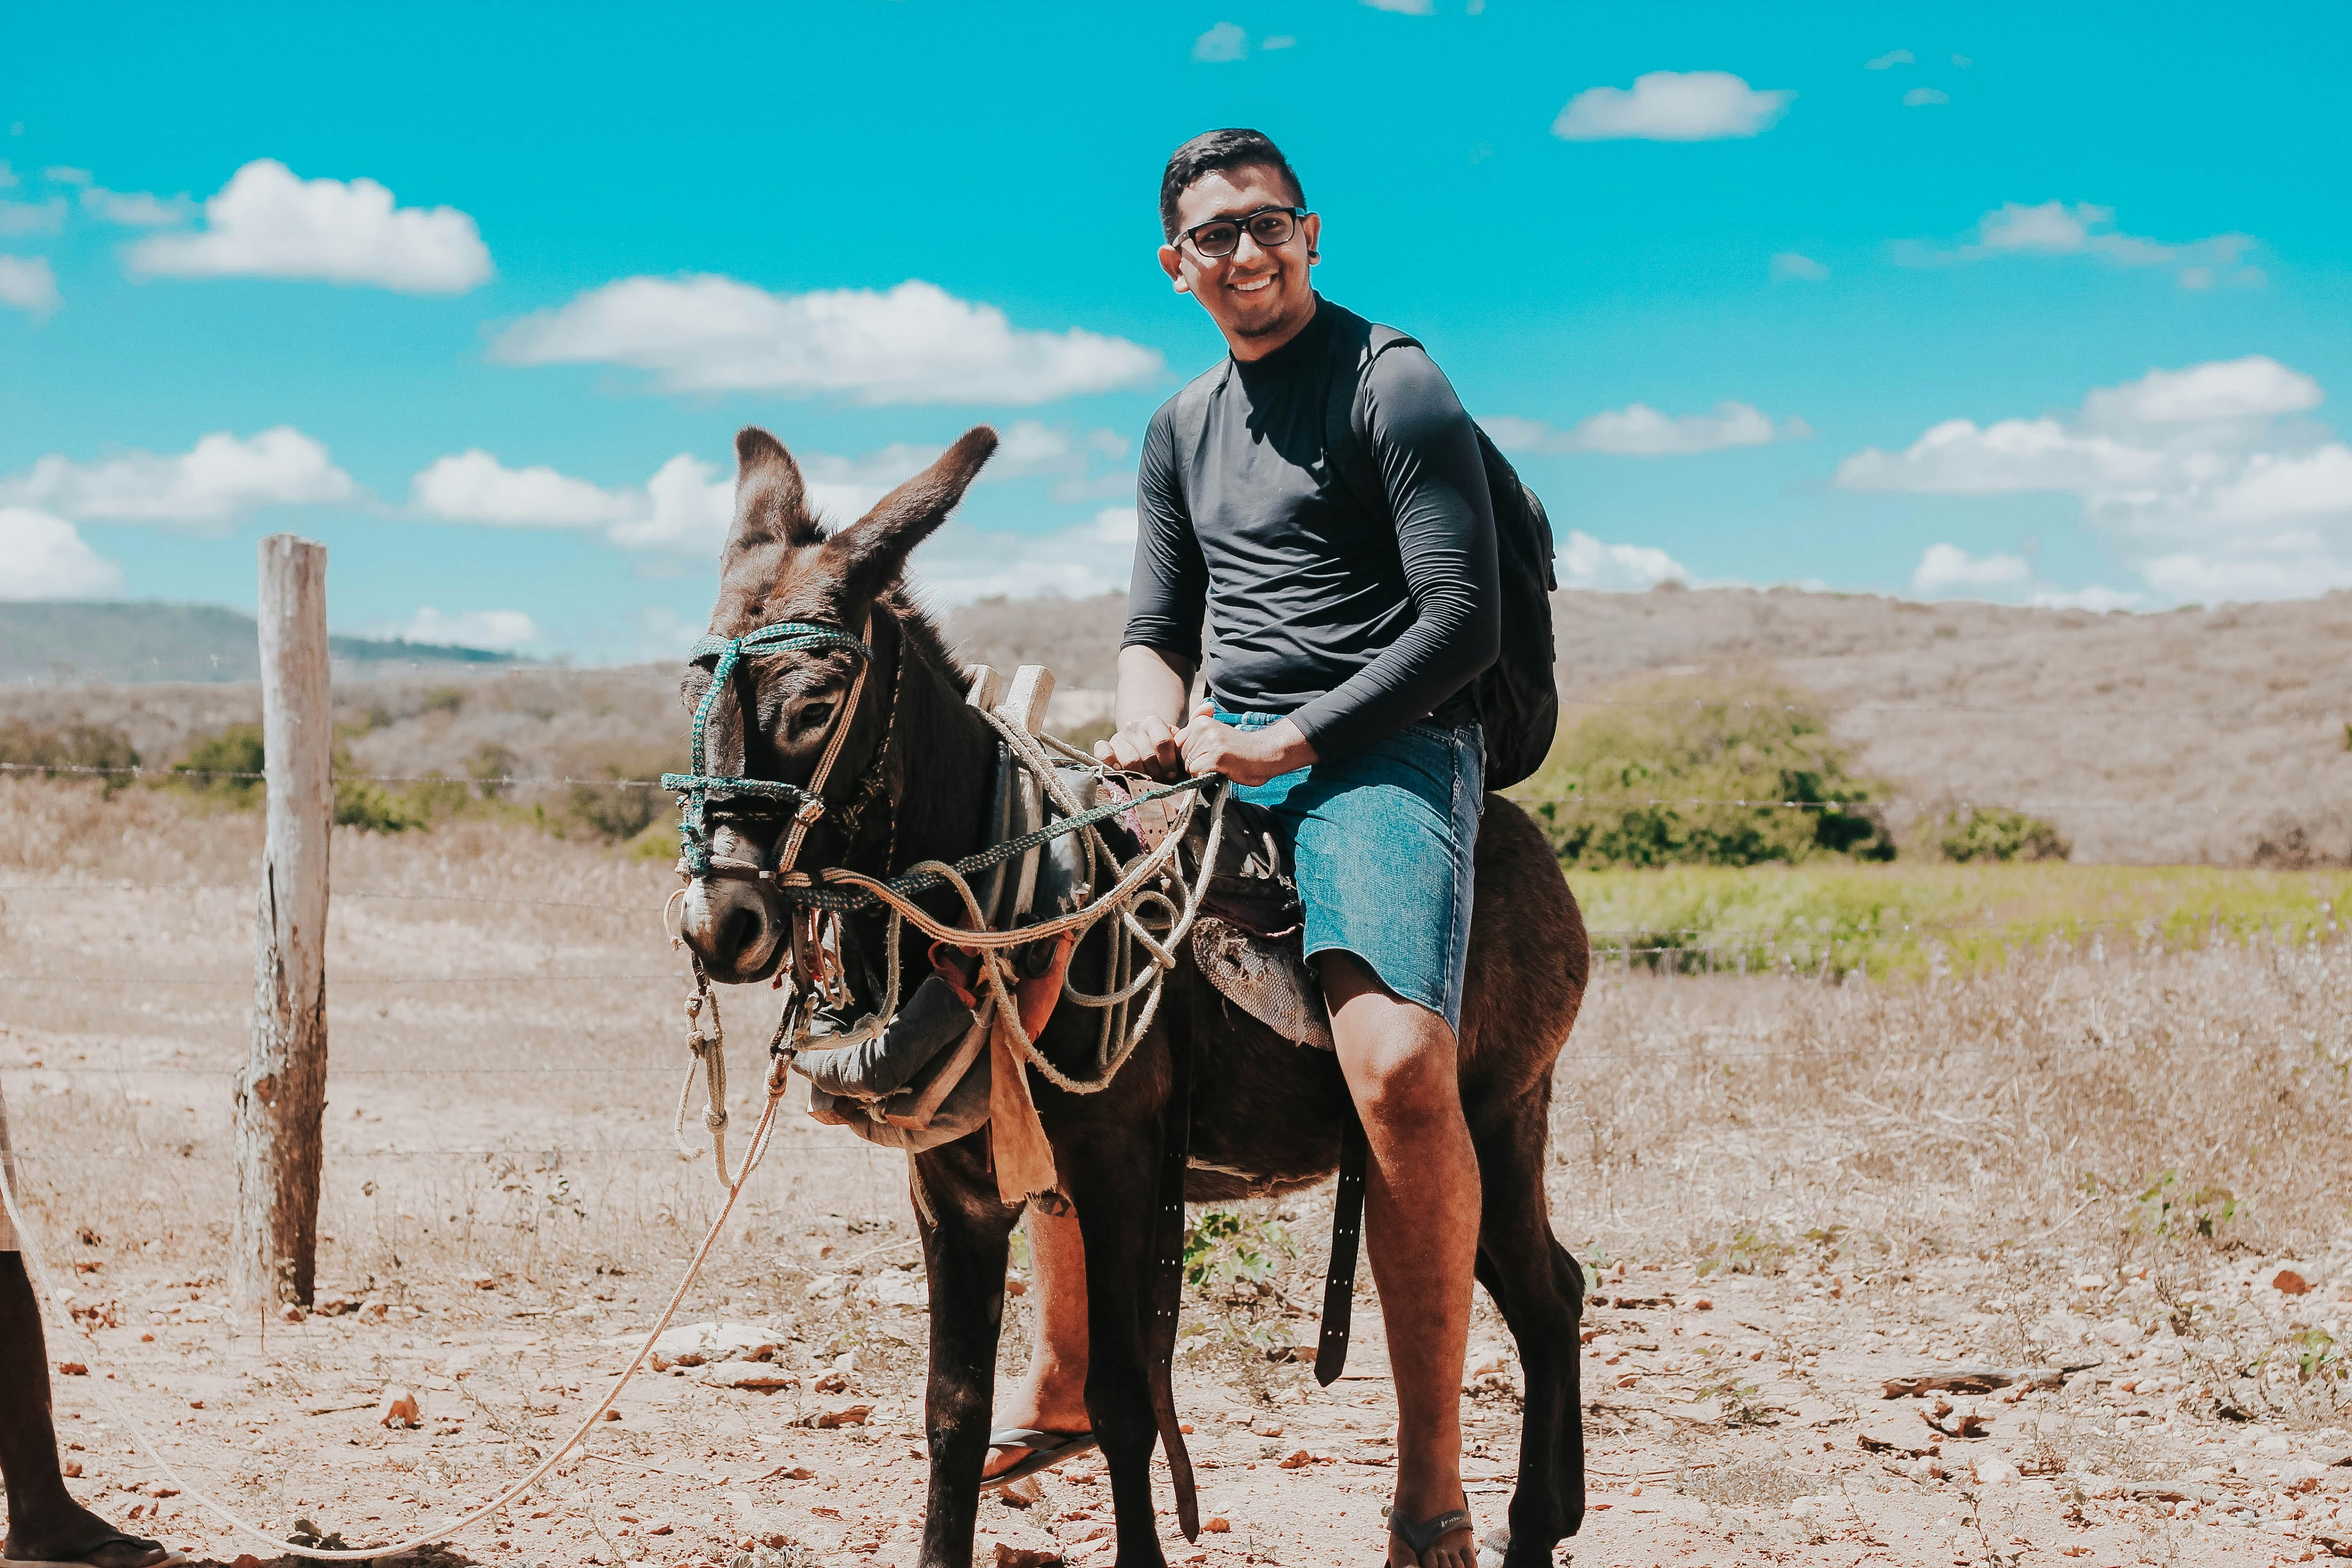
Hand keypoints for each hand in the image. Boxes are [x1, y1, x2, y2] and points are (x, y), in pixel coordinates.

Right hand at [1093, 711, 1186, 779]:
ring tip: (1146, 780)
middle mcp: (1133, 727)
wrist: (1144, 753)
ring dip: (1140, 775)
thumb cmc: (1165, 754)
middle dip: (1156, 772)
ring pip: (1129, 760)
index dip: (1168, 762)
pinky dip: (1111, 763)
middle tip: (1160, 779)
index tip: (1172, 773)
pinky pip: (1104, 753)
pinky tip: (1121, 772)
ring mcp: (1118, 737)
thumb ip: (1194, 728)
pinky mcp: (1104, 748)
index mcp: (1152, 722)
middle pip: (1147, 755)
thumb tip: (1207, 709)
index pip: (1162, 741)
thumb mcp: (1180, 743)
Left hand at [1177, 703, 1314, 786]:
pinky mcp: (1217, 755)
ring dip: (1202, 770)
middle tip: (1215, 762)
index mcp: (1200, 722)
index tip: (1204, 758)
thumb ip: (1195, 734)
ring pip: (1189, 765)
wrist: (1264, 754)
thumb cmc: (1238, 750)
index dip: (1188, 756)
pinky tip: (1221, 770)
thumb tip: (1170, 736)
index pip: (1177, 745)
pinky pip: (1197, 772)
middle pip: (1181, 756)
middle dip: (1194, 764)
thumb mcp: (1214, 734)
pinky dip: (1206, 777)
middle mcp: (1203, 728)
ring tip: (1220, 765)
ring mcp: (1210, 741)